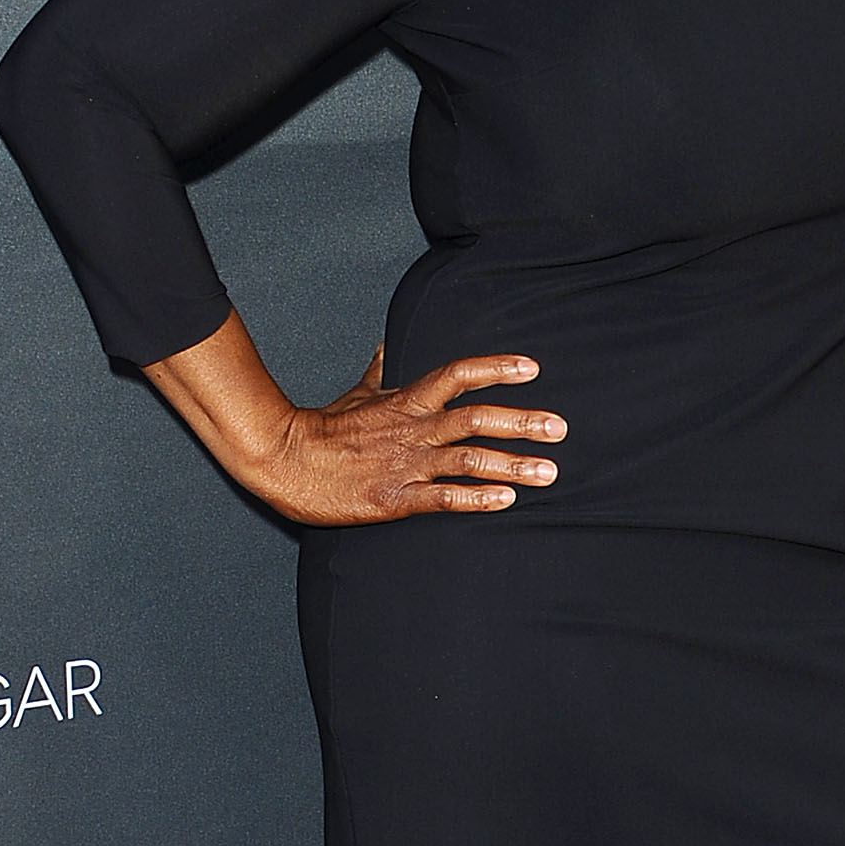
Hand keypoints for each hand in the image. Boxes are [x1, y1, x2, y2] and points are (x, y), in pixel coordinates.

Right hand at [256, 348, 565, 526]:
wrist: (285, 460)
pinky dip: (476, 498)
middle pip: (477, 419)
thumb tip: (388, 345)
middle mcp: (413, 429)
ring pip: (469, 460)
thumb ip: (380, 372)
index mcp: (406, 400)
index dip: (497, 369)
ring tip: (548, 472)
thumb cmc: (323, 428)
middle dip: (522, 423)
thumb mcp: (355, 393)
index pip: (459, 374)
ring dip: (513, 465)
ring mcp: (406, 464)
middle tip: (560, 428)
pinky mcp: (395, 498)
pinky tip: (505, 500)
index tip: (532, 368)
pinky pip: (443, 498)